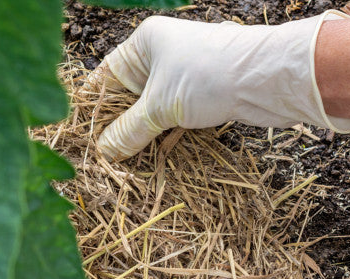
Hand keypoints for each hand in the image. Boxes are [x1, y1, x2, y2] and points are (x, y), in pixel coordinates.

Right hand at [92, 12, 349, 159]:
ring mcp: (183, 76)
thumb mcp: (159, 107)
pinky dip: (165, 137)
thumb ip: (128, 131)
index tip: (81, 136)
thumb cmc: (209, 77)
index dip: (92, 108)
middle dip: (118, 127)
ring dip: (142, 137)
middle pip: (127, 97)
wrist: (268, 79)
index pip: (104, 77)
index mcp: (144, 44)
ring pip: (151, 111)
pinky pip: (174, 119)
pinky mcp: (202, 96)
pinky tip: (156, 157)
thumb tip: (104, 151)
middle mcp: (161, 55)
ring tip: (125, 163)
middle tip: (103, 157)